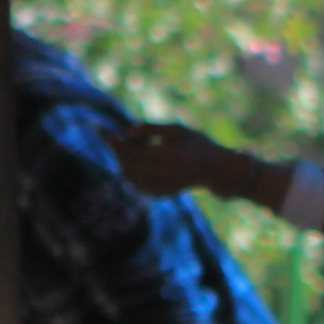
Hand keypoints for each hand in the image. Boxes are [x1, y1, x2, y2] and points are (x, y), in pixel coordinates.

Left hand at [107, 121, 243, 200]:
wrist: (216, 169)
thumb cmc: (197, 144)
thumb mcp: (177, 130)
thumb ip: (152, 129)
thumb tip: (128, 131)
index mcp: (170, 156)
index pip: (135, 153)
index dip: (118, 144)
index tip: (108, 134)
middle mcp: (167, 174)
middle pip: (130, 167)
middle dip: (119, 154)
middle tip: (115, 141)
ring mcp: (165, 186)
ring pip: (132, 179)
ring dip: (124, 165)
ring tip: (127, 151)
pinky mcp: (164, 193)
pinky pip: (140, 187)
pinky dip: (132, 176)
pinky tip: (133, 165)